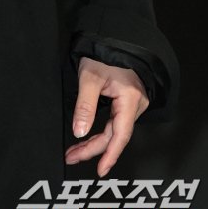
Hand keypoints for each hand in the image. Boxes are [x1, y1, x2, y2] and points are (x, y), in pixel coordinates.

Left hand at [65, 57, 148, 175]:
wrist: (114, 38)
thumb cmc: (104, 53)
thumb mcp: (90, 77)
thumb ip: (85, 106)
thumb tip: (79, 132)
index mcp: (130, 100)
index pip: (121, 135)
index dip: (110, 155)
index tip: (100, 171)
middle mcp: (135, 104)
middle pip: (115, 135)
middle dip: (93, 148)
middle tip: (72, 157)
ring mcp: (133, 103)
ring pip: (114, 130)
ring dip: (96, 142)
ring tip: (75, 151)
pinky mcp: (127, 101)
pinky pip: (115, 122)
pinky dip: (102, 132)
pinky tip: (90, 137)